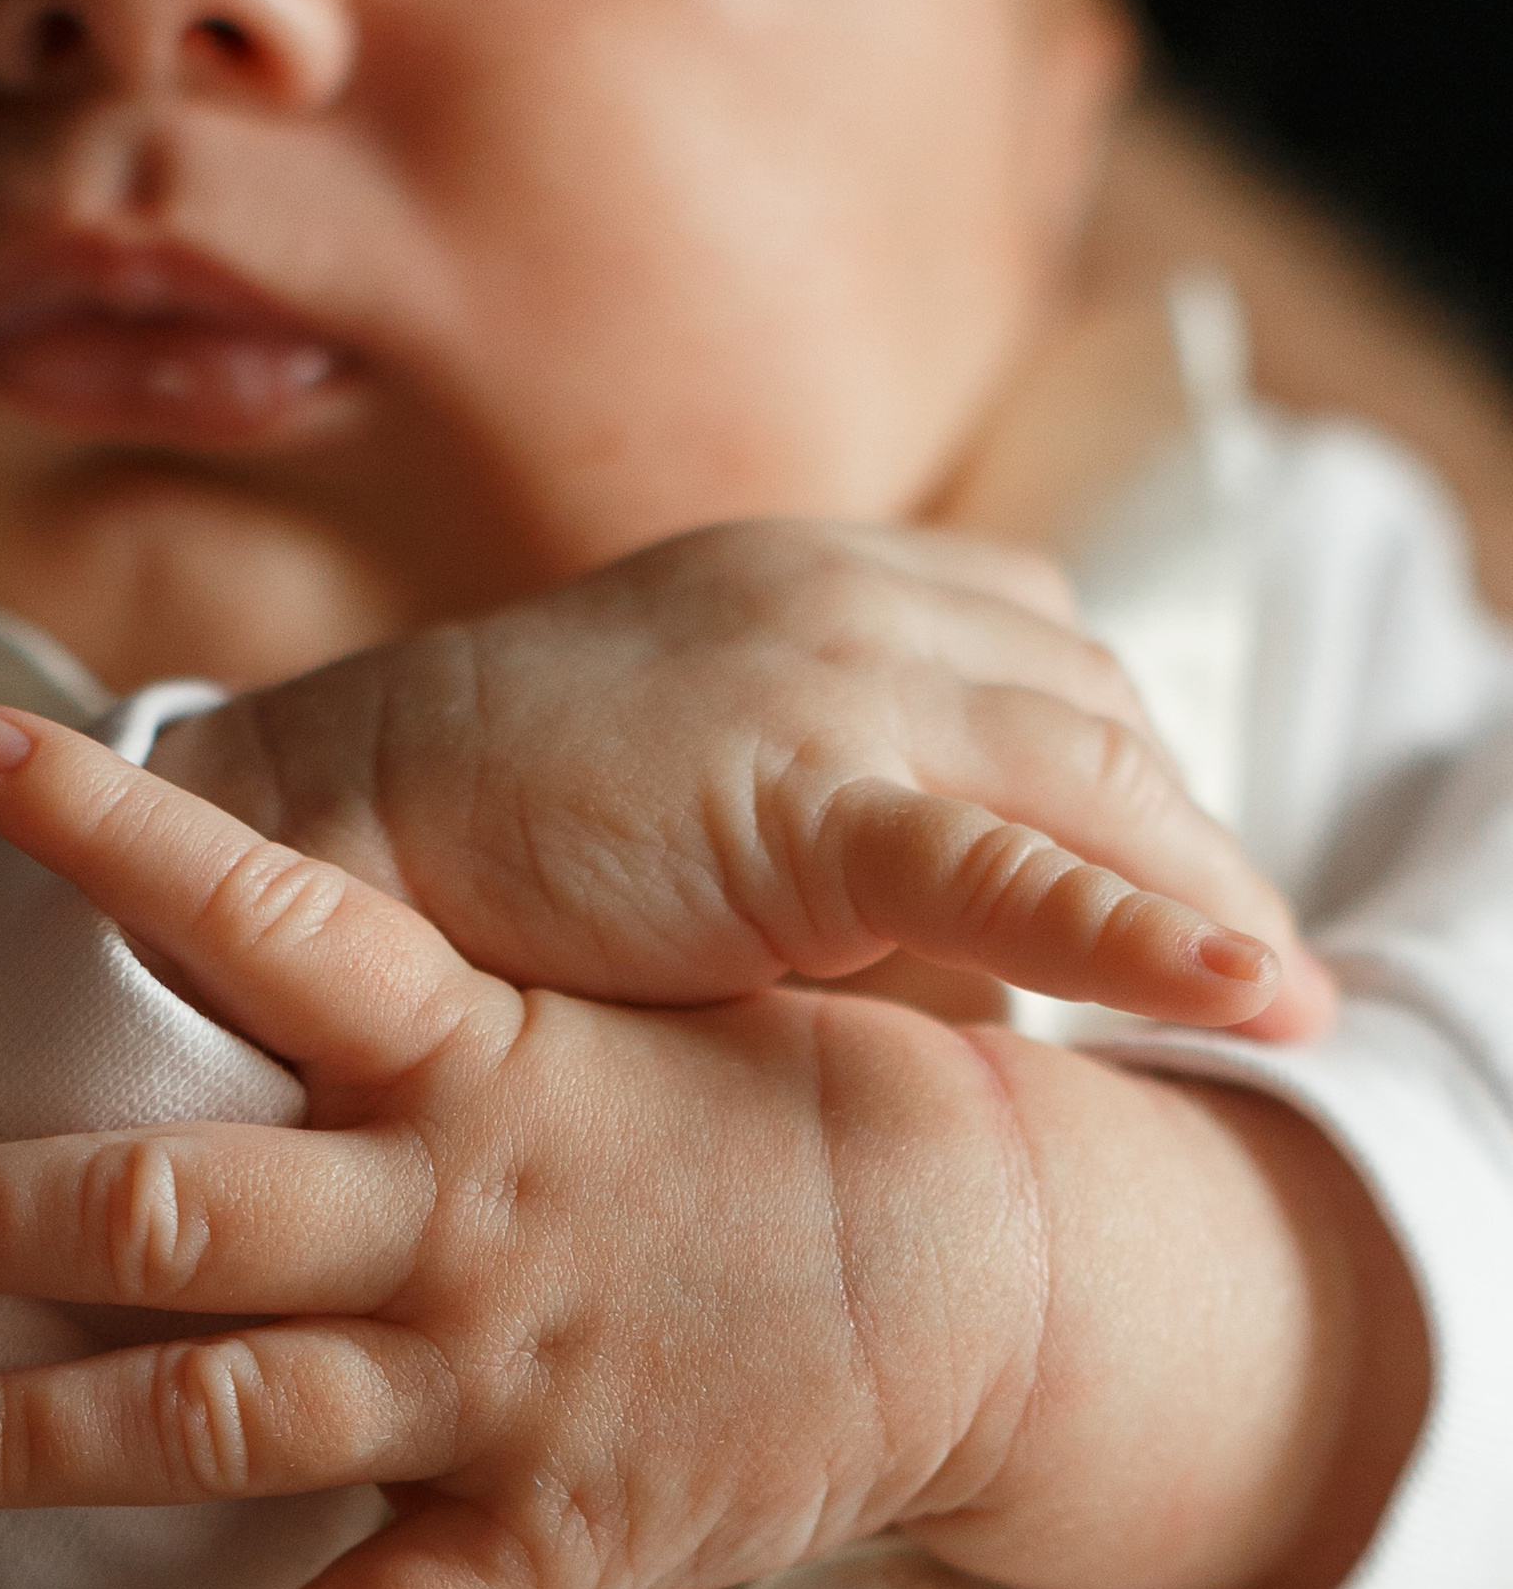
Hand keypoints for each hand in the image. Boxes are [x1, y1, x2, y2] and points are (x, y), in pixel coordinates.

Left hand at [0, 710, 1062, 1588]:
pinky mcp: (544, 1540)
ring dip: (11, 1441)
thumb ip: (440, 1003)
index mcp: (477, 1056)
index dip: (108, 835)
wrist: (997, 1282)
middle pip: (155, 1212)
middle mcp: (456, 1213)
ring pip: (205, 1423)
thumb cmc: (799, 1119)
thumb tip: (271, 916)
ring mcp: (493, 1386)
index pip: (264, 912)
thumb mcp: (628, 1016)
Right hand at [150, 519, 1332, 1036]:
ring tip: (1274, 1010)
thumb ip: (833, 844)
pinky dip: (1150, 932)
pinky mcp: (801, 788)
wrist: (314, 824)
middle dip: (1182, 849)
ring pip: (1097, 774)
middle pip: (1097, 715)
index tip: (1184, 898)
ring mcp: (831, 676)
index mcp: (819, 577)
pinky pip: (1018, 863)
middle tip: (1252, 981)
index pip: (1045, 659)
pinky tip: (1258, 997)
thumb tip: (972, 975)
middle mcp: (850, 596)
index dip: (1124, 788)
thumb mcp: (695, 807)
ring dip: (1197, 896)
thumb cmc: (486, 849)